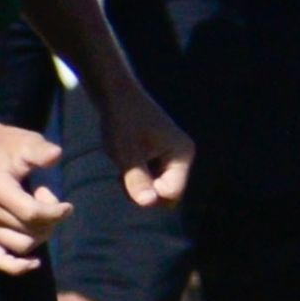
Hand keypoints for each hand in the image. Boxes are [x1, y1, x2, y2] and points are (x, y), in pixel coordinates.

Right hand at [0, 119, 71, 276]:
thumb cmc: (5, 147)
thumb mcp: (25, 141)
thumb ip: (40, 150)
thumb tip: (55, 155)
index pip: (32, 214)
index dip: (55, 212)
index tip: (67, 205)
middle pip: (30, 232)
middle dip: (50, 220)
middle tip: (46, 198)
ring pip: (22, 246)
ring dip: (40, 234)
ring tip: (37, 211)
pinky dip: (17, 267)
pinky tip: (34, 263)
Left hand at [96, 76, 194, 211]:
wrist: (116, 97)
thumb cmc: (122, 122)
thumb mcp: (126, 154)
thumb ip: (137, 180)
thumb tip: (148, 203)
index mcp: (182, 155)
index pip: (172, 193)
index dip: (150, 191)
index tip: (132, 173)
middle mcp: (183, 157)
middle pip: (168, 195)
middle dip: (145, 191)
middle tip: (124, 174)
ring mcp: (174, 157)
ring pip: (158, 189)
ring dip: (139, 184)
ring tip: (124, 166)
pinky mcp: (163, 157)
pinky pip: (154, 180)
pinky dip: (139, 177)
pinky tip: (128, 162)